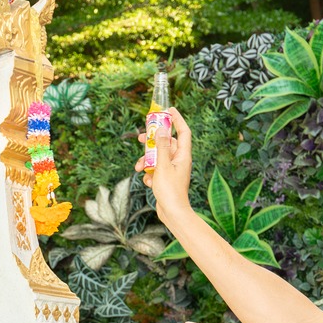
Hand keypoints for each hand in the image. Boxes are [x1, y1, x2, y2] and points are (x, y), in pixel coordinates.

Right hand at [142, 104, 193, 218]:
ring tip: (138, 168)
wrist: (172, 213)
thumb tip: (161, 129)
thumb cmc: (170, 191)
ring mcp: (173, 169)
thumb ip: (161, 147)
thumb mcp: (162, 166)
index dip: (177, 119)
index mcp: (183, 155)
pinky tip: (148, 182)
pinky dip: (149, 173)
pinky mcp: (166, 178)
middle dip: (152, 142)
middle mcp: (179, 160)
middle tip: (140, 138)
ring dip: (146, 161)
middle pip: (166, 143)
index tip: (169, 110)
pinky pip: (156, 169)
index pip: (183, 131)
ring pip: (157, 157)